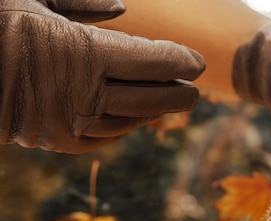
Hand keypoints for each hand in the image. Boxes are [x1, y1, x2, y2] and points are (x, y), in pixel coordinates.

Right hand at [0, 0, 205, 152]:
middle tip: (195, 90)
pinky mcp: (58, 140)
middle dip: (179, 94)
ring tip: (169, 102)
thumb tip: (123, 9)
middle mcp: (84, 93)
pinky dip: (125, 127)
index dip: (180, 62)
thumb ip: (82, 1)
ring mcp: (71, 122)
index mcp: (83, 52)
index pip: (153, 62)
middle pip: (151, 98)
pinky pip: (105, 137)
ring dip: (154, 111)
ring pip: (131, 121)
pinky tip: (136, 118)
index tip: (196, 61)